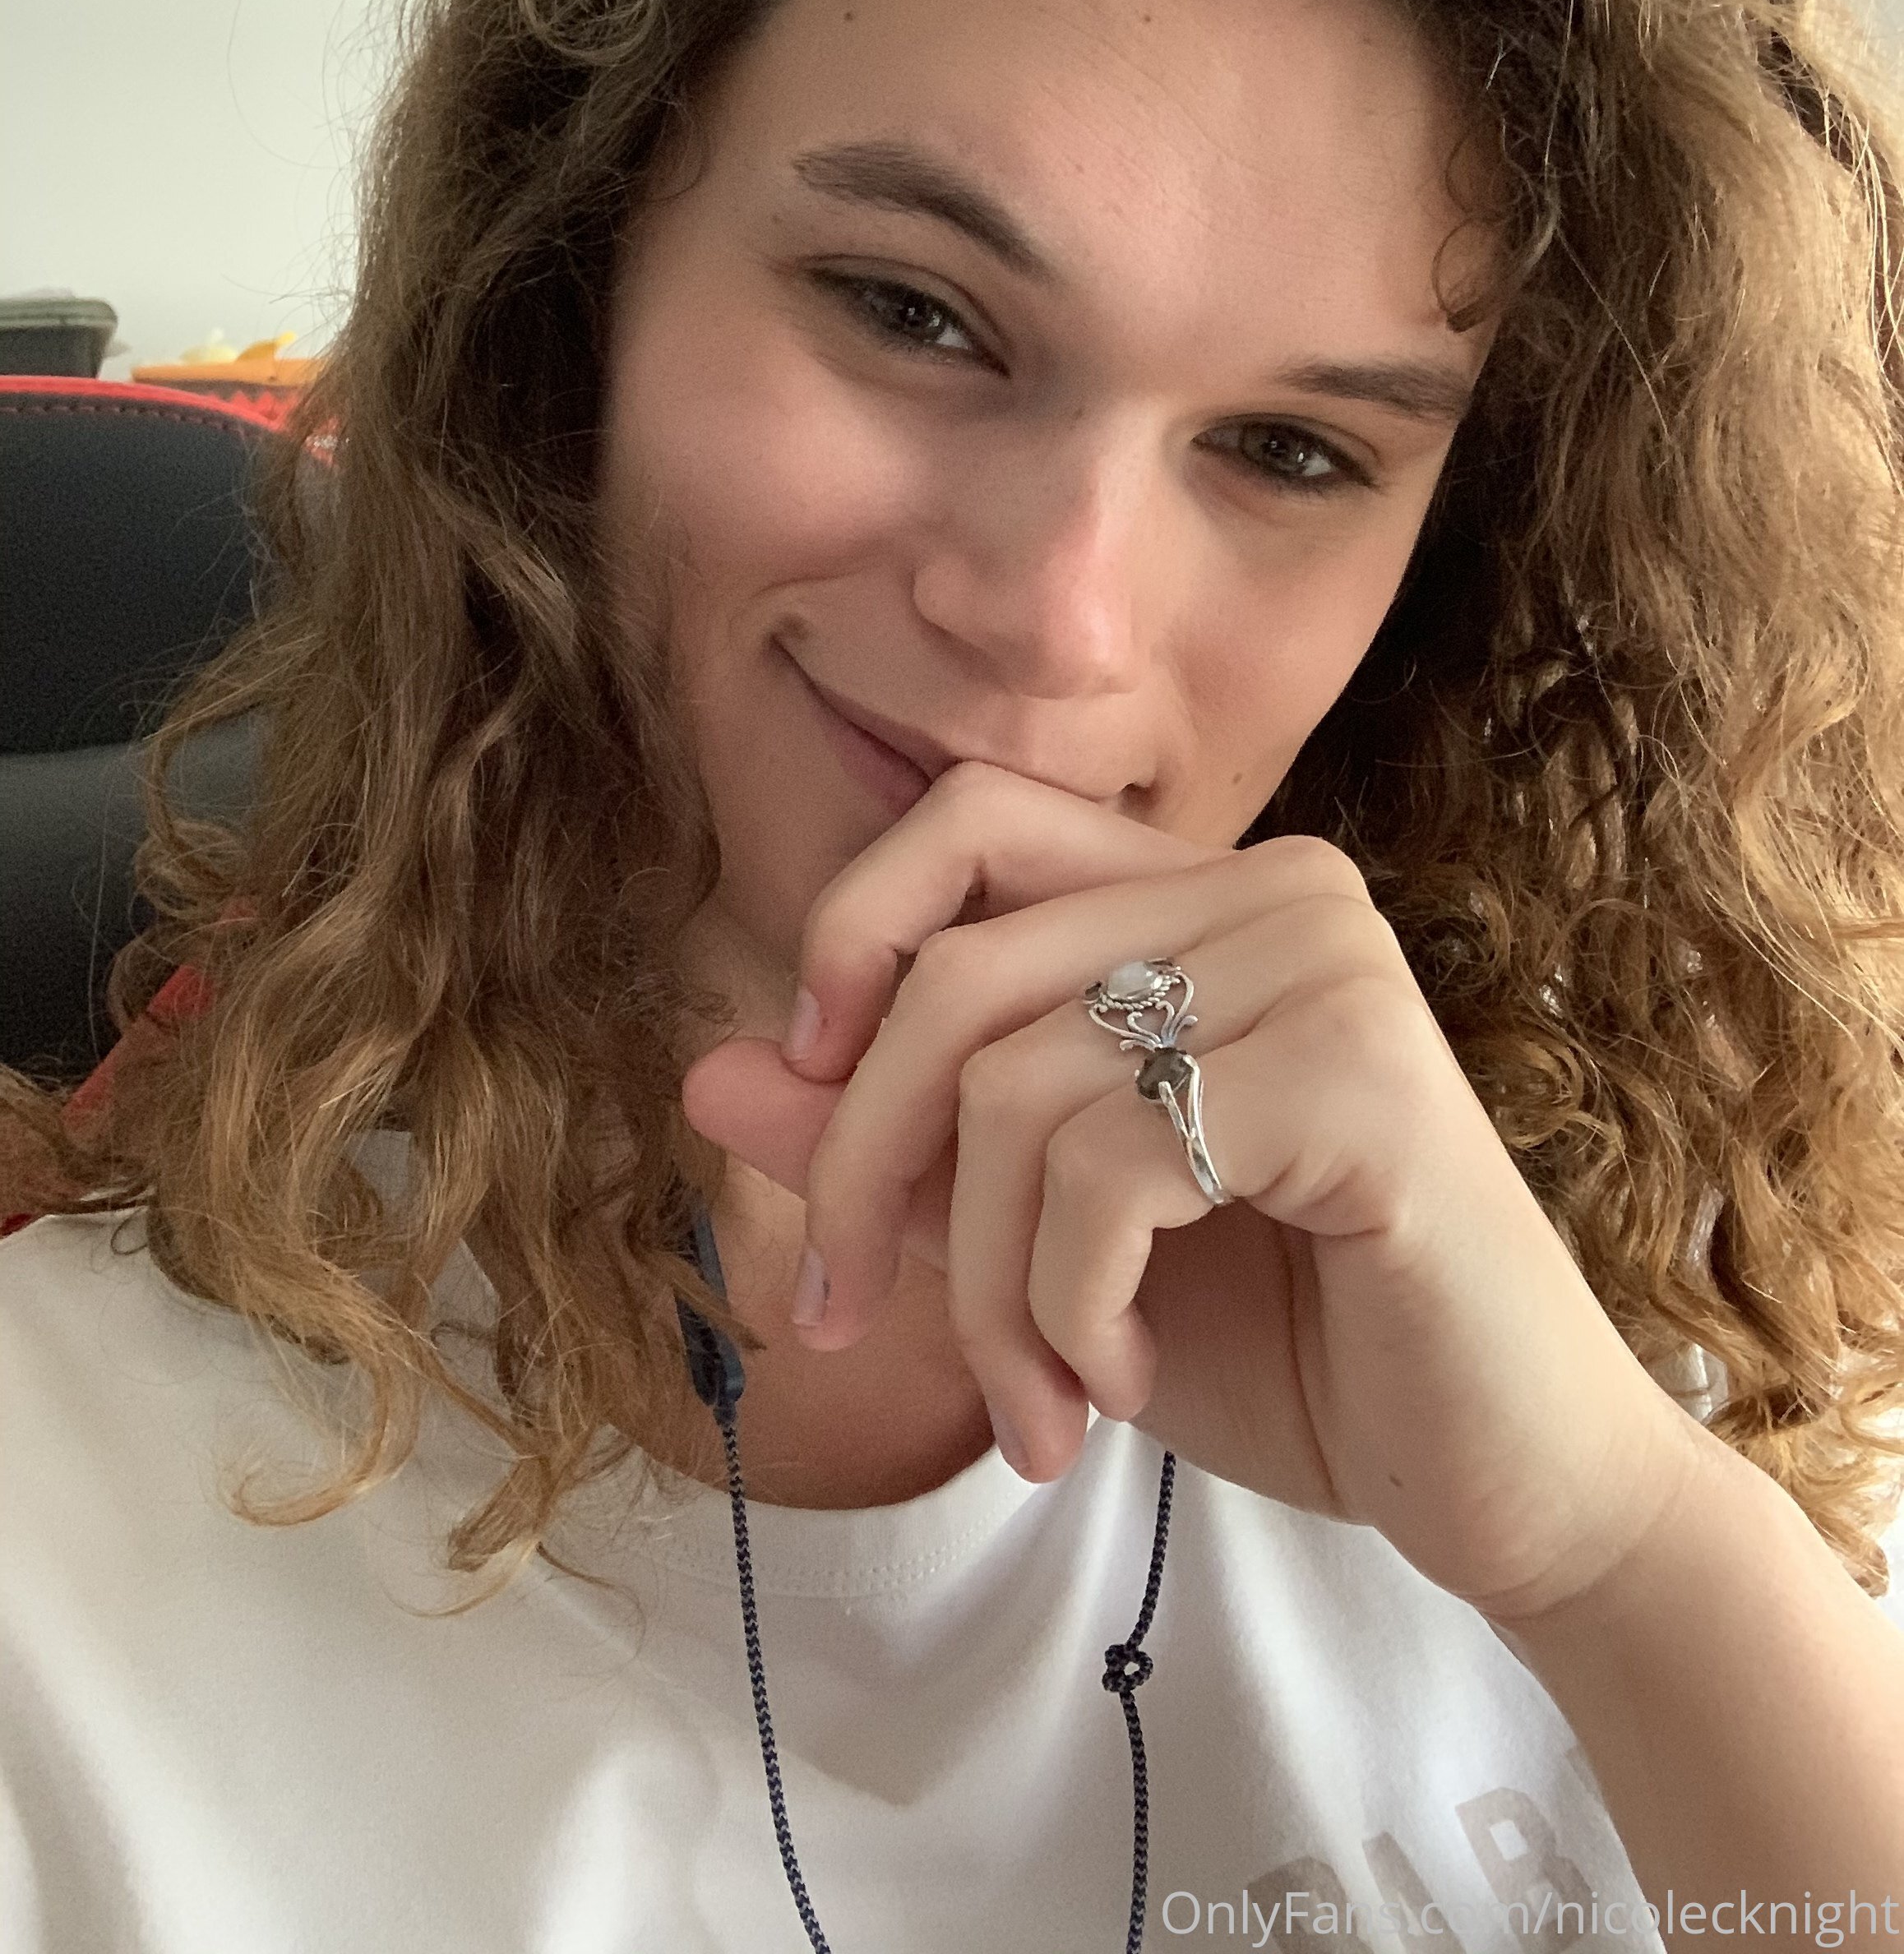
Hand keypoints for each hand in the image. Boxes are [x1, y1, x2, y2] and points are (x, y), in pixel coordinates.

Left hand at [682, 762, 1702, 1621]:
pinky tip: (1119, 1386)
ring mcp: (1329, 968)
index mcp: (1210, 894)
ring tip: (1037, 1403)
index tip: (804, 1084)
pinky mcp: (1362, 1077)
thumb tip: (708, 1072)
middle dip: (860, 1168)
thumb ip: (904, 1146)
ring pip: (1014, 1089)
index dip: (852, 929)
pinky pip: (1106, 1167)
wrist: (1504, 1482)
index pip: (973, 819)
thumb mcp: (1047, 1240)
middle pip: (958, 972)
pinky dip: (1067, 1307)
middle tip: (842, 1317)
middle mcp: (1278, 890)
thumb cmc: (1292, 1348)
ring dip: (984, 1290)